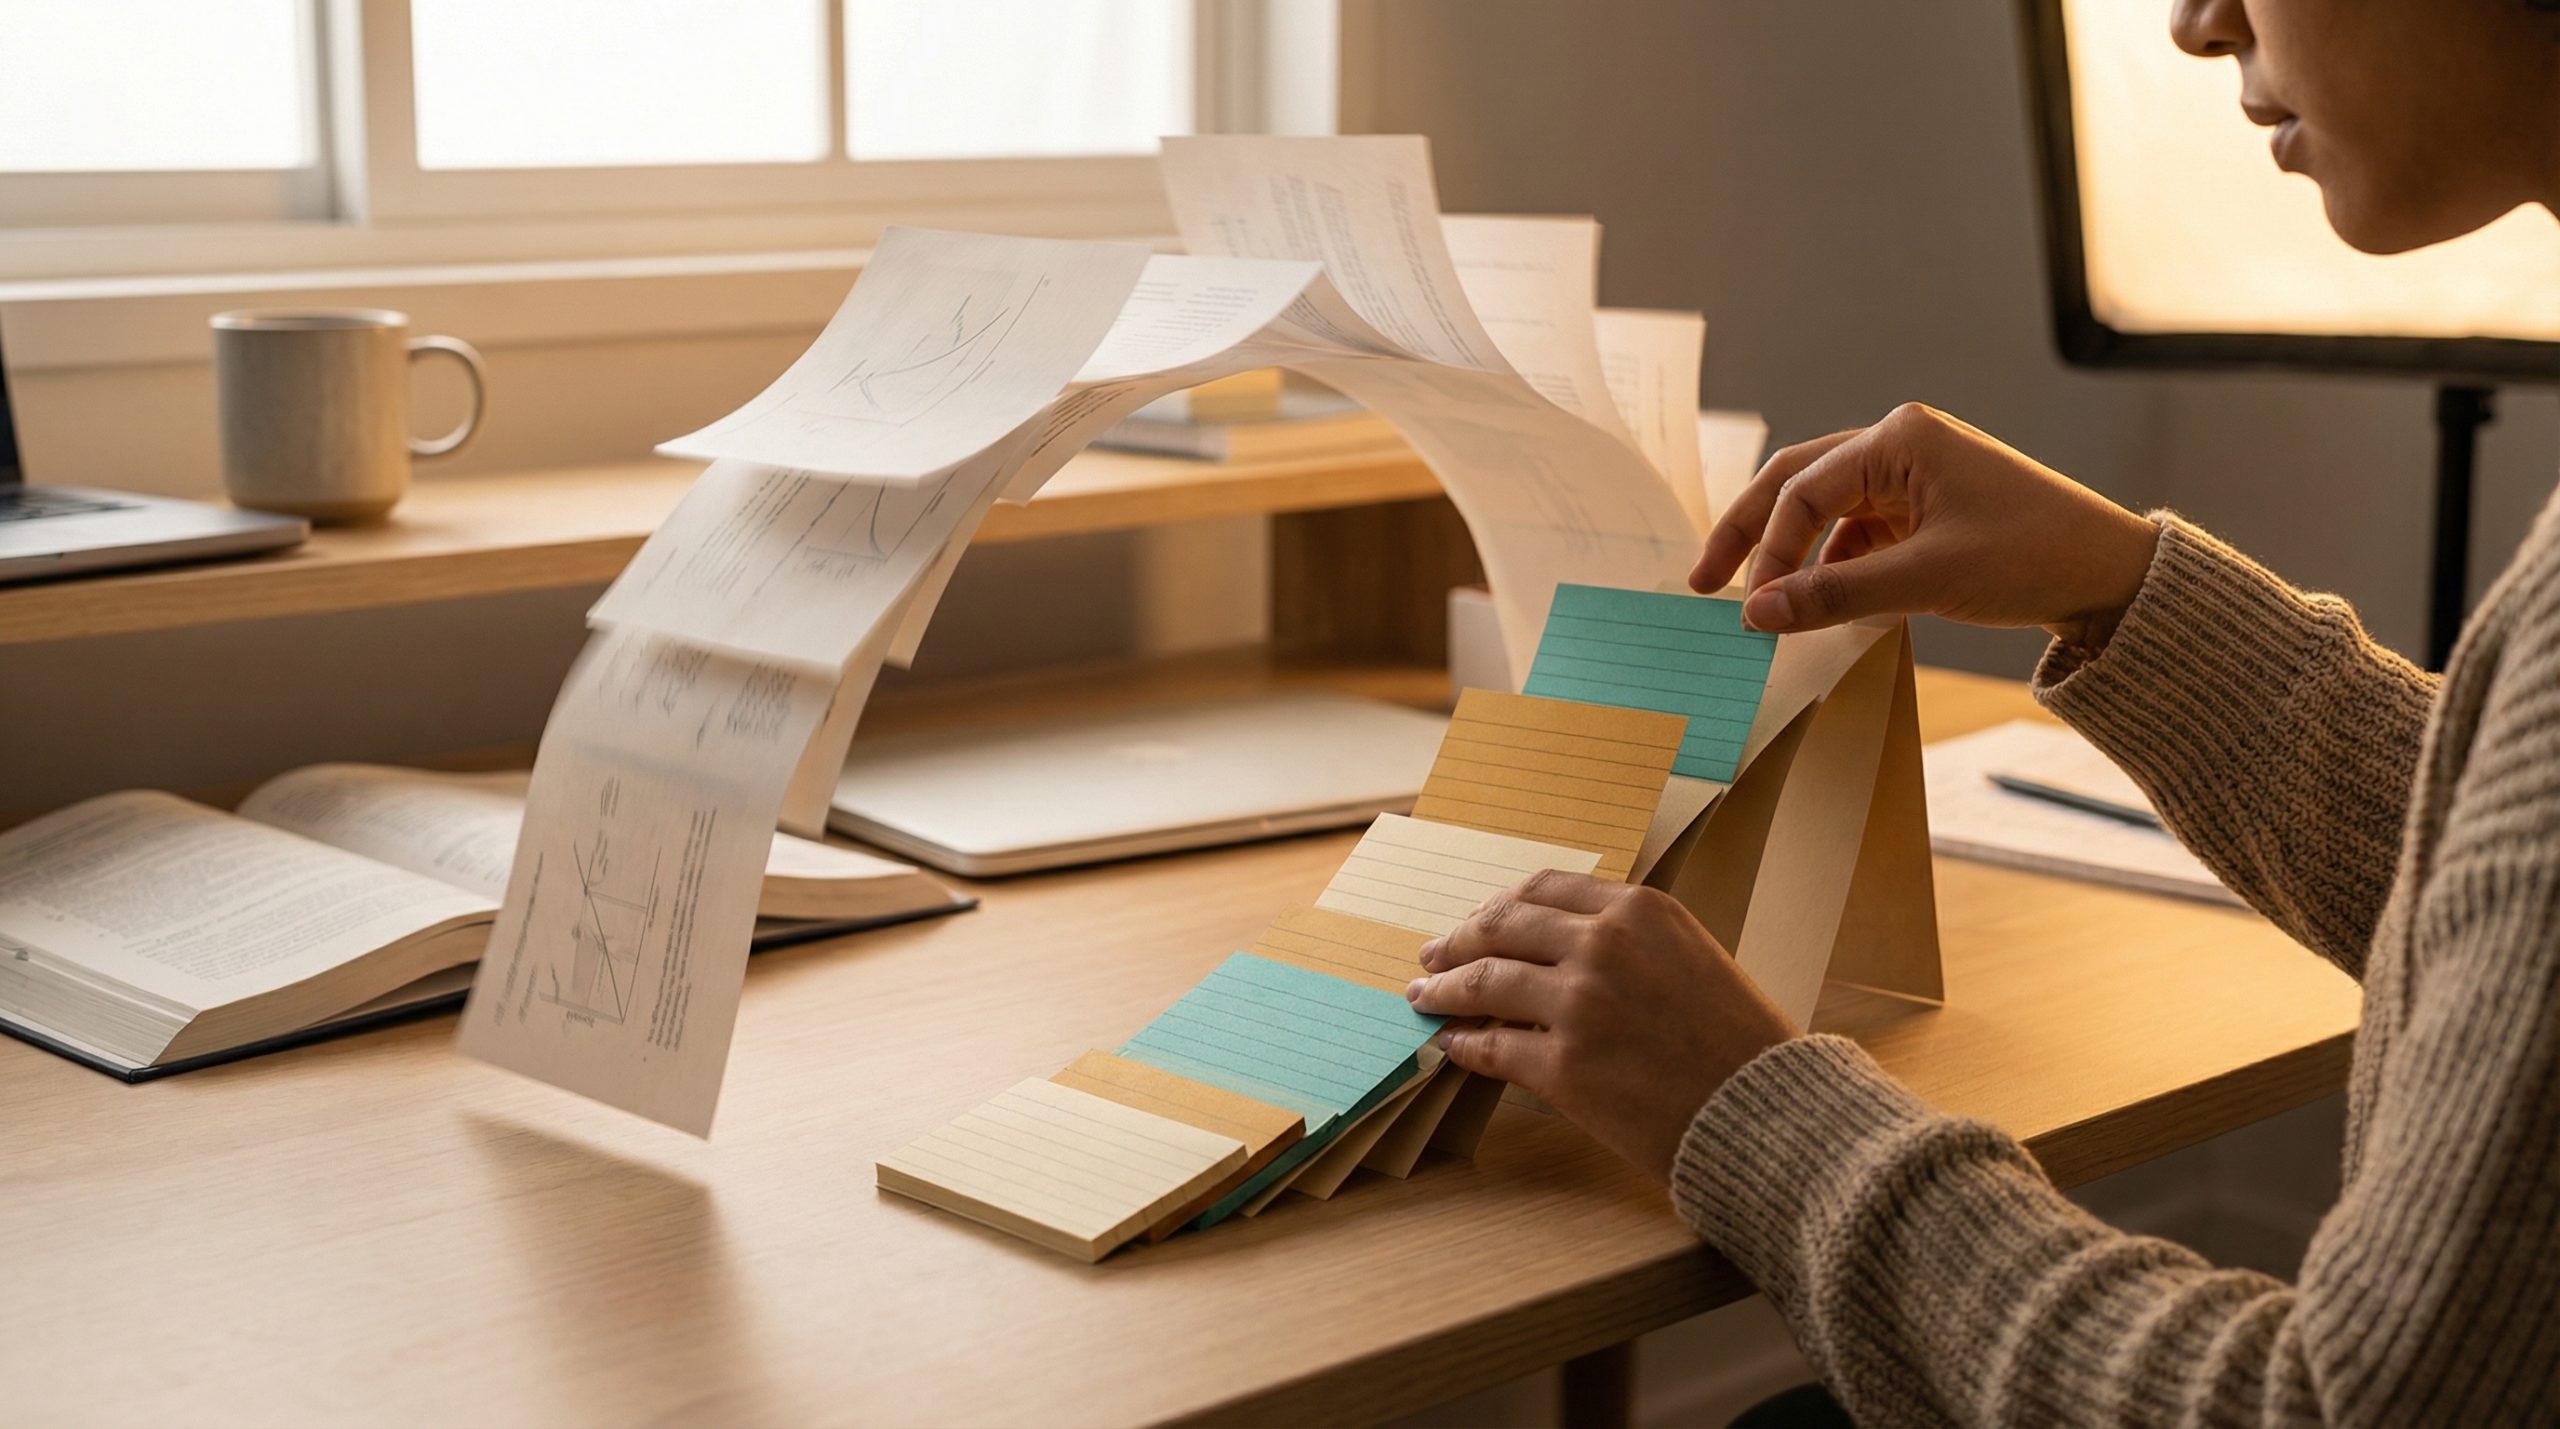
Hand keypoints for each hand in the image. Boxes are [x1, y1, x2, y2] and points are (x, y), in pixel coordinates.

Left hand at [1405, 870, 1796, 1182]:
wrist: (1766, 1111)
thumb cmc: (1740, 1042)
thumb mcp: (1691, 958)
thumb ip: (1630, 942)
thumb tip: (1556, 947)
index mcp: (1640, 910)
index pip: (1542, 888)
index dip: (1498, 905)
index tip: (1477, 921)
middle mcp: (1604, 945)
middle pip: (1500, 926)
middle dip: (1456, 940)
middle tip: (1431, 955)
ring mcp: (1579, 1005)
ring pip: (1483, 982)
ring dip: (1444, 989)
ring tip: (1425, 997)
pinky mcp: (1564, 1068)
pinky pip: (1491, 1048)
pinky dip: (1463, 1045)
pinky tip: (1451, 1046)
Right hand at [1692, 403, 2161, 650]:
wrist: (2112, 573)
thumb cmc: (2033, 557)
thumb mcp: (1926, 579)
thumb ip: (1834, 594)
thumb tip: (1756, 613)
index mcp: (1899, 438)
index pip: (1803, 490)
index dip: (1767, 550)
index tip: (1748, 606)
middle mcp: (1900, 444)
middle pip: (1797, 482)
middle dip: (1750, 533)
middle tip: (1702, 579)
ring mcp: (1912, 473)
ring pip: (1825, 508)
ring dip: (1793, 554)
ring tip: (1764, 602)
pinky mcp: (1925, 506)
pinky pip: (1858, 531)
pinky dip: (1834, 565)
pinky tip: (1823, 601)